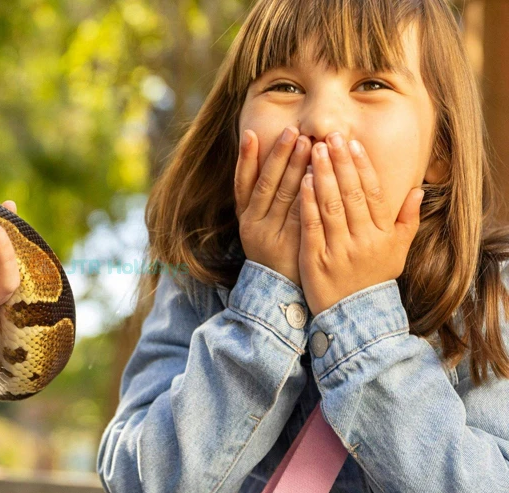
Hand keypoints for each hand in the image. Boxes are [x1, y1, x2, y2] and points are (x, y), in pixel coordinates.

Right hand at [235, 126, 311, 287]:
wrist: (281, 293)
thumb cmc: (276, 253)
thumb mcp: (262, 228)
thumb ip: (268, 199)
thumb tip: (279, 163)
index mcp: (246, 219)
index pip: (242, 183)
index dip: (245, 159)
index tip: (250, 134)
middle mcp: (255, 225)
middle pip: (266, 184)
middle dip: (279, 156)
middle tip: (293, 131)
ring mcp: (273, 236)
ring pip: (284, 196)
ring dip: (295, 168)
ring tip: (308, 144)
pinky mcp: (292, 245)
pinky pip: (302, 214)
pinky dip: (309, 194)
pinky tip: (317, 177)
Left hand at [299, 134, 423, 316]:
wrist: (354, 317)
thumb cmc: (374, 279)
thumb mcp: (397, 252)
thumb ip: (407, 221)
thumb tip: (418, 190)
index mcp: (382, 235)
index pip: (372, 193)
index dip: (362, 166)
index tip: (352, 143)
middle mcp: (363, 240)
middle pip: (350, 194)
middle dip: (340, 163)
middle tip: (329, 136)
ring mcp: (339, 250)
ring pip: (331, 206)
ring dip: (323, 175)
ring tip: (314, 150)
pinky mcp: (316, 260)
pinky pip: (312, 226)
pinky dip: (308, 202)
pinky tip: (303, 181)